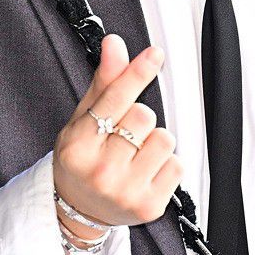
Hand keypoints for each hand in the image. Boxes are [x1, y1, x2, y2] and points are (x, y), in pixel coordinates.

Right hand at [53, 34, 182, 242]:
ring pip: (164, 139)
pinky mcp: (149, 206)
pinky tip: (146, 171)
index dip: (137, 73)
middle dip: (140, 117)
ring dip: (155, 141)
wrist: (78, 211)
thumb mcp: (83, 118)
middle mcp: (101, 170)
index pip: (115, 98)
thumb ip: (105, 81)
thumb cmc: (82, 158)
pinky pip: (177, 165)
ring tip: (137, 153)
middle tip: (124, 133)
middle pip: (144, 115)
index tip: (155, 54)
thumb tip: (115, 43)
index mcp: (79, 145)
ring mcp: (125, 191)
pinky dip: (166, 164)